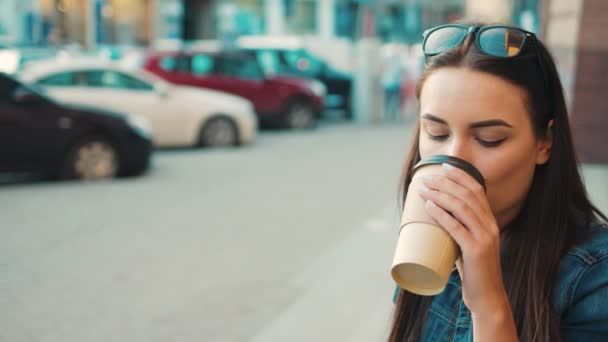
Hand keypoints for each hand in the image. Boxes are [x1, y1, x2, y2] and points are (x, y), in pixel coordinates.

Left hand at [417, 163, 509, 314]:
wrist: (487, 295)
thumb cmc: (473, 269)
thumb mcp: (468, 243)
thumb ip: (459, 228)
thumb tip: (435, 214)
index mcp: (490, 221)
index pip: (477, 190)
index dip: (461, 175)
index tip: (444, 166)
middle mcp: (490, 225)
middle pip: (467, 195)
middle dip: (445, 183)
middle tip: (425, 179)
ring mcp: (485, 237)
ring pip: (461, 208)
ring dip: (440, 195)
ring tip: (423, 190)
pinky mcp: (476, 251)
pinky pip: (456, 228)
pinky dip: (442, 215)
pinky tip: (430, 207)